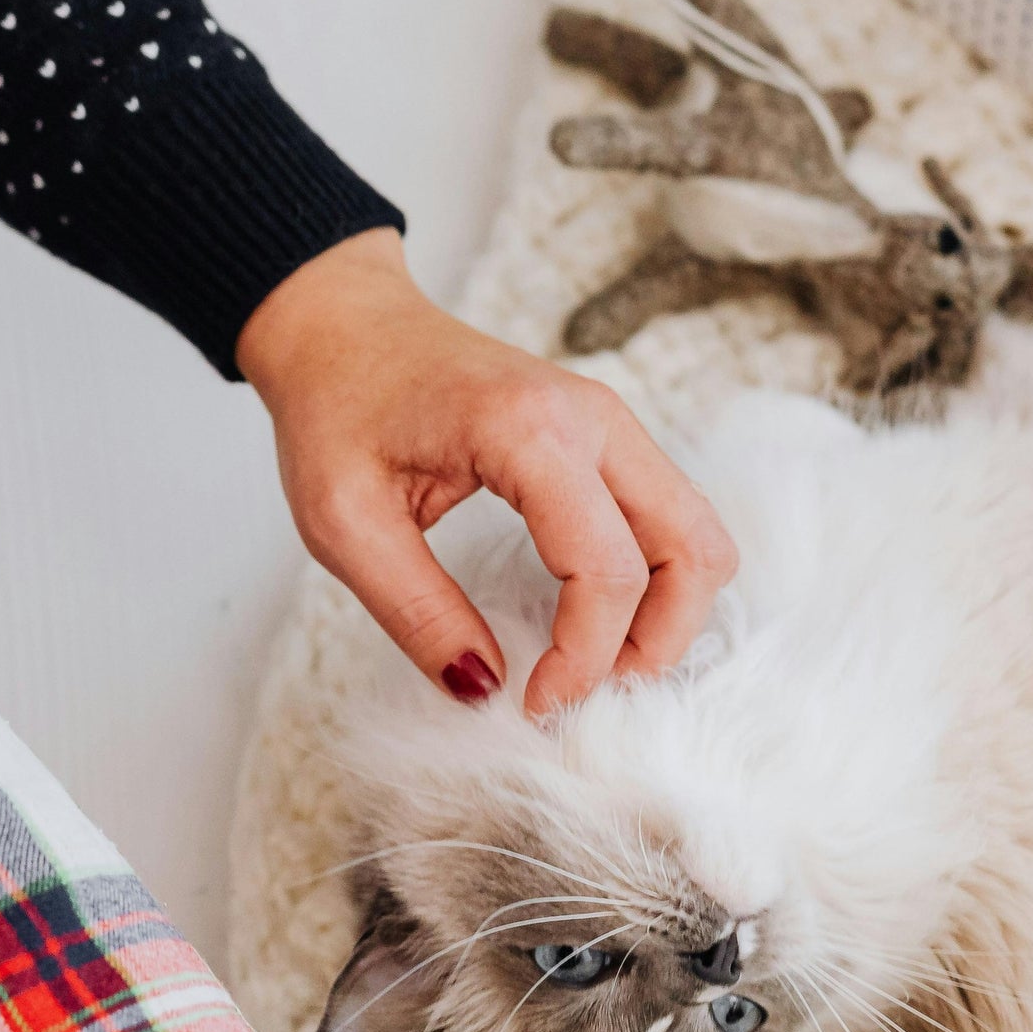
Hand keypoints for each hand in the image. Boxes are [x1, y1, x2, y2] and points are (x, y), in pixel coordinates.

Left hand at [239, 229, 731, 717]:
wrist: (342, 327)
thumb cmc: (335, 411)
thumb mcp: (344, 524)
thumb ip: (416, 613)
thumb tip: (484, 691)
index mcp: (528, 430)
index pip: (607, 568)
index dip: (585, 656)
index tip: (533, 704)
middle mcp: (592, 417)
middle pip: (692, 549)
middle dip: (657, 641)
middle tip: (588, 694)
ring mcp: (610, 419)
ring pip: (697, 532)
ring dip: (668, 611)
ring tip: (597, 663)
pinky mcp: (607, 434)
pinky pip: (669, 514)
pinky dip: (655, 576)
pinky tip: (594, 616)